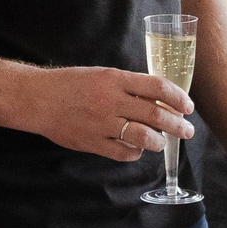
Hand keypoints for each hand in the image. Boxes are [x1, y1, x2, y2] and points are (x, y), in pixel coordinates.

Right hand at [26, 66, 193, 160]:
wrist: (38, 98)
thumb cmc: (71, 84)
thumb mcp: (102, 75)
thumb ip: (128, 86)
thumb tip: (159, 98)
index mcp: (115, 79)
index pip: (157, 86)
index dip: (177, 97)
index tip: (188, 106)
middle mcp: (111, 100)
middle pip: (155, 114)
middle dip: (177, 125)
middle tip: (188, 131)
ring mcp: (102, 123)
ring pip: (143, 137)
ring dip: (159, 142)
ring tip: (163, 142)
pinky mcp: (93, 142)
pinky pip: (124, 153)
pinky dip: (136, 153)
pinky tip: (137, 149)